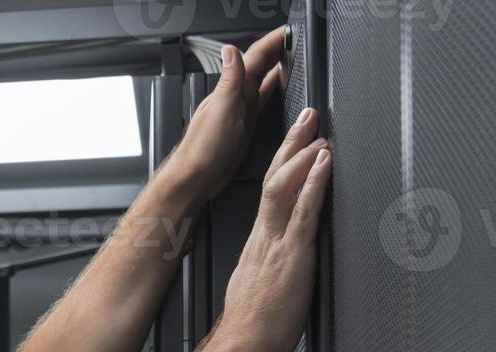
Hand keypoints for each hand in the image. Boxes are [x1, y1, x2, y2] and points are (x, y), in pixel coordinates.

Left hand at [173, 27, 288, 198]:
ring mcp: (243, 109)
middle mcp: (237, 95)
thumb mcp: (221, 110)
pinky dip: (277, 90)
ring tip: (296, 56)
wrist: (196, 177)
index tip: (290, 31)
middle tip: (299, 40)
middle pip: (262, 64)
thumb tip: (230, 49)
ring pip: (265, 80)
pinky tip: (284, 87)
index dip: (274, 41)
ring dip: (280, 67)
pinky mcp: (247, 124)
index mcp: (232, 88)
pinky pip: (265, 100)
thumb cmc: (202, 148)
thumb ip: (229, 79)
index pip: (256, 55)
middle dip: (280, 49)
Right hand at [215, 110, 331, 351]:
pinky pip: (303, 212)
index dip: (282, 164)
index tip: (295, 142)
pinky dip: (314, 184)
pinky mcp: (292, 255)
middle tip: (308, 117)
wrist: (243, 347)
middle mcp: (264, 236)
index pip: (269, 193)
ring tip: (319, 132)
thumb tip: (278, 265)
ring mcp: (277, 243)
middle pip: (275, 179)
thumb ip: (269, 269)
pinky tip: (324, 164)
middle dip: (291, 145)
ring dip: (303, 155)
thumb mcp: (258, 288)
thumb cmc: (252, 327)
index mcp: (258, 243)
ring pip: (286, 187)